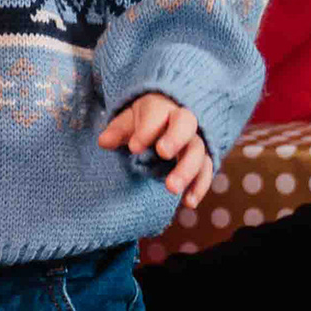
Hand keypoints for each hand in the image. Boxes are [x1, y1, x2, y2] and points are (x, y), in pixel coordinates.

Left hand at [98, 92, 214, 203]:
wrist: (168, 121)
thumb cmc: (145, 121)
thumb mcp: (128, 121)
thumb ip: (118, 131)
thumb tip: (104, 142)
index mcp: (162, 107)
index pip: (158, 114)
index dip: (147, 129)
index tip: (134, 147)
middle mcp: (183, 121)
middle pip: (186, 125)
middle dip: (175, 139)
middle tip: (163, 154)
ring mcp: (195, 141)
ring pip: (199, 151)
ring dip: (187, 170)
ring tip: (171, 188)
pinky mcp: (203, 160)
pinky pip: (206, 171)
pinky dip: (199, 187)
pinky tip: (188, 202)